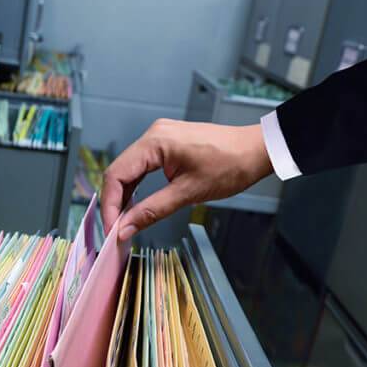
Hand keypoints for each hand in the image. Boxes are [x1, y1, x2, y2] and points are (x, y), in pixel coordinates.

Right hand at [100, 119, 273, 239]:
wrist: (257, 150)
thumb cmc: (231, 165)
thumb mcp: (188, 193)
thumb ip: (151, 211)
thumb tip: (125, 229)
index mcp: (155, 141)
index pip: (116, 175)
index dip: (109, 206)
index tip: (112, 230)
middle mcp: (153, 135)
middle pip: (119, 172)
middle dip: (114, 203)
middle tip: (117, 230)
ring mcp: (159, 138)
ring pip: (129, 171)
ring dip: (125, 197)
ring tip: (125, 222)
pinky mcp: (166, 145)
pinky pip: (142, 167)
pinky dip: (137, 188)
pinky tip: (137, 205)